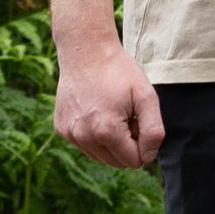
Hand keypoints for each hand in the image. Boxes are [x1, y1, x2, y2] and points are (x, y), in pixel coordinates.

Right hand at [54, 35, 166, 167]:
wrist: (86, 51)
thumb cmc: (120, 72)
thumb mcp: (147, 96)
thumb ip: (153, 131)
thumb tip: (148, 158)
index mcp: (106, 131)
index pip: (134, 161)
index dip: (142, 142)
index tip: (137, 119)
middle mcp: (84, 137)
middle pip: (118, 162)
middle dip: (127, 144)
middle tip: (125, 115)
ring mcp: (70, 134)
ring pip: (101, 157)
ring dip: (111, 141)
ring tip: (110, 112)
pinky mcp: (61, 129)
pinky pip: (86, 146)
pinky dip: (94, 135)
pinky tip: (95, 111)